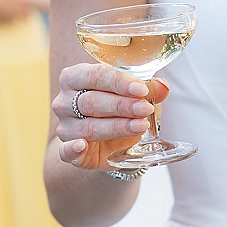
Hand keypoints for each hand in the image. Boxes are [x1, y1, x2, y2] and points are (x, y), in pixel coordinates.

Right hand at [54, 63, 169, 169]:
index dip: (119, 82)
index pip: (95, 75)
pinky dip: (72, 149)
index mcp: (76, 77)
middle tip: (144, 109)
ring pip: (87, 126)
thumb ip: (150, 89)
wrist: (114, 143)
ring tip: (140, 126)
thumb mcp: (137, 96)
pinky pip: (65, 151)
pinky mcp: (67, 151)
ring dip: (115, 126)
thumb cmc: (121, 110)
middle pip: (91, 101)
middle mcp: (64, 101)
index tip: (141, 89)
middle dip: (121, 105)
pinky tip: (82, 146)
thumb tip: (162, 87)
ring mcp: (65, 127)